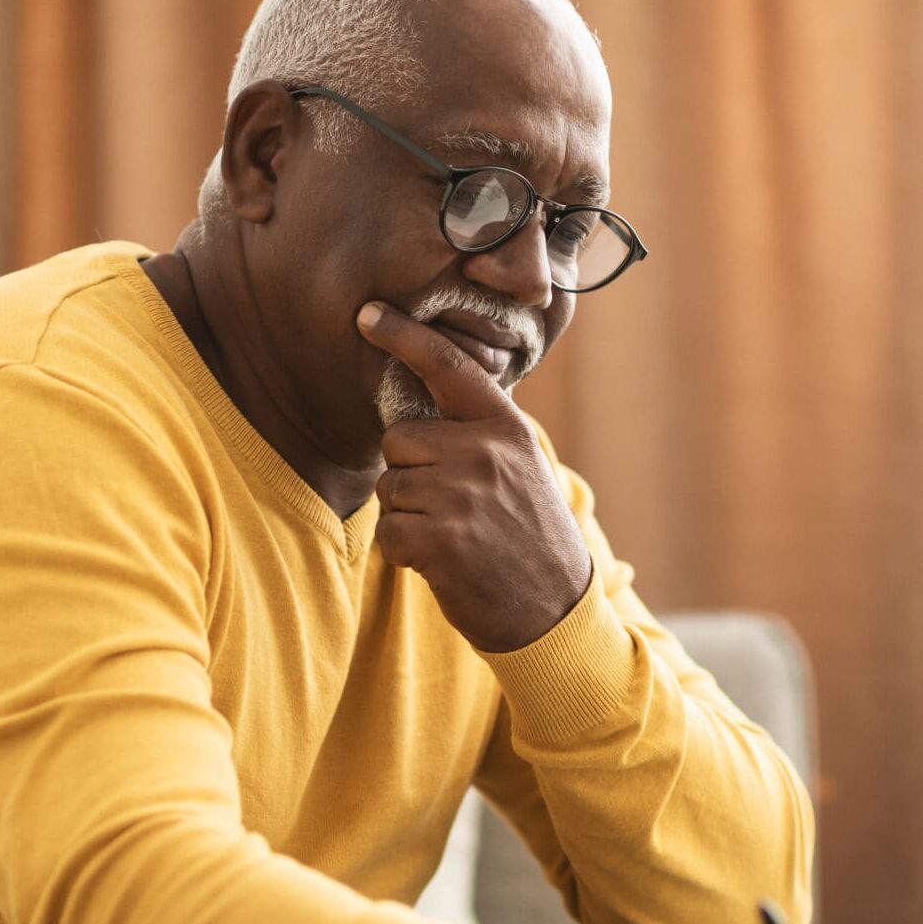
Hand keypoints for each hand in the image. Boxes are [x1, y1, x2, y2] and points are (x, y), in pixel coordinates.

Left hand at [356, 301, 591, 652]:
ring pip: (389, 487)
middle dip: (411, 471)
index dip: (404, 336)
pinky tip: (442, 561)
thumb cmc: (530, 538)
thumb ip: (480, 434)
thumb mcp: (523, 469)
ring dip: (408, 516)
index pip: (449, 367)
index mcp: (505, 428)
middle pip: (400, 439)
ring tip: (453, 535)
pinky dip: (404, 551)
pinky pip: (388, 531)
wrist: (554, 611)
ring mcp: (460, 496)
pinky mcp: (439, 540)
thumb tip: (425, 403)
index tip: (368, 312)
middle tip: (452, 506)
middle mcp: (483, 453)